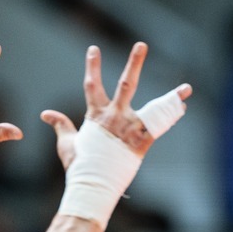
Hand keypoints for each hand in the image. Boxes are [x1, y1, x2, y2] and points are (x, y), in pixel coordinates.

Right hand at [40, 43, 191, 168]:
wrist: (92, 186)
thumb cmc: (78, 166)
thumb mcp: (66, 143)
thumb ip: (60, 124)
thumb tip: (46, 114)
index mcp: (96, 116)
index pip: (92, 86)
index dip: (92, 67)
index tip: (94, 49)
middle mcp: (115, 117)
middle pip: (126, 85)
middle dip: (134, 64)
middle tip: (141, 45)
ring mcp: (130, 129)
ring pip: (154, 107)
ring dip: (171, 97)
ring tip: (187, 88)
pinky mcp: (142, 143)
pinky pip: (160, 127)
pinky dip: (171, 117)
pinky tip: (183, 106)